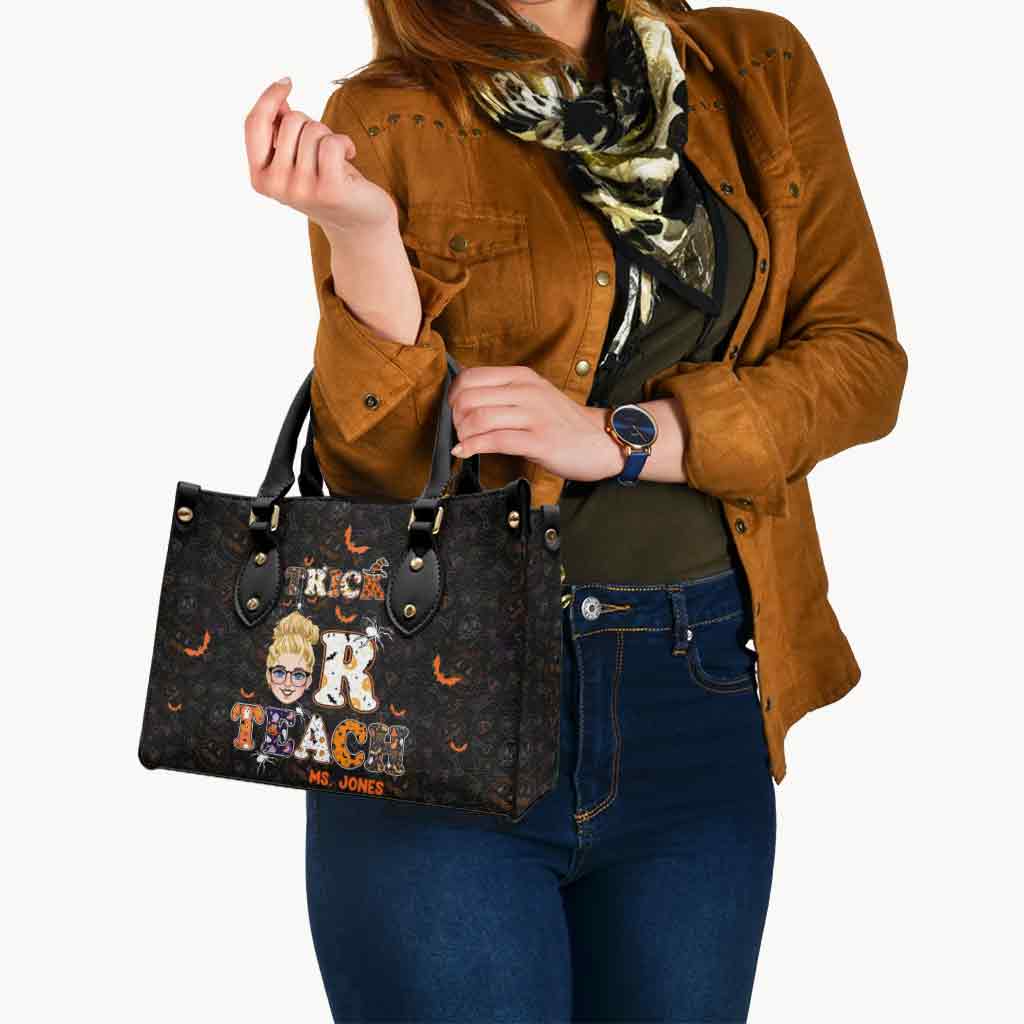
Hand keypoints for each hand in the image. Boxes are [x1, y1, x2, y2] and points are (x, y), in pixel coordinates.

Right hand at [244, 77, 396, 234]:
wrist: (357, 222)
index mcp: (260, 178)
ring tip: (335, 159)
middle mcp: (275, 186)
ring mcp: (300, 189)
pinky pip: (332, 143)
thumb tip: (278, 97)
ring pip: (313, 130)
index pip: (254, 124)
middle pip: (290, 120)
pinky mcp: (328, 189)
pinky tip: (350, 159)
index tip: (286, 81)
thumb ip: (282, 130)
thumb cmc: (327, 181)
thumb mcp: (298, 156)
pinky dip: (345, 143)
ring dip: (329, 136)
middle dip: (310, 124)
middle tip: (322, 149)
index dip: (269, 97)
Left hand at [448, 365, 624, 481]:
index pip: (471, 377)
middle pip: (470, 398)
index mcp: (522, 376)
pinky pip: (495, 441)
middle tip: (458, 431)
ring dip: (462, 434)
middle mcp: (527, 391)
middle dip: (455, 419)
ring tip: (464, 442)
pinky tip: (465, 452)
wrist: (601, 441)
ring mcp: (534, 415)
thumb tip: (464, 398)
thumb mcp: (533, 395)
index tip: (453, 412)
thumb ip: (503, 393)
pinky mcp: (539, 440)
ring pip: (479, 418)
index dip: (453, 396)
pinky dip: (473, 448)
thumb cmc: (563, 422)